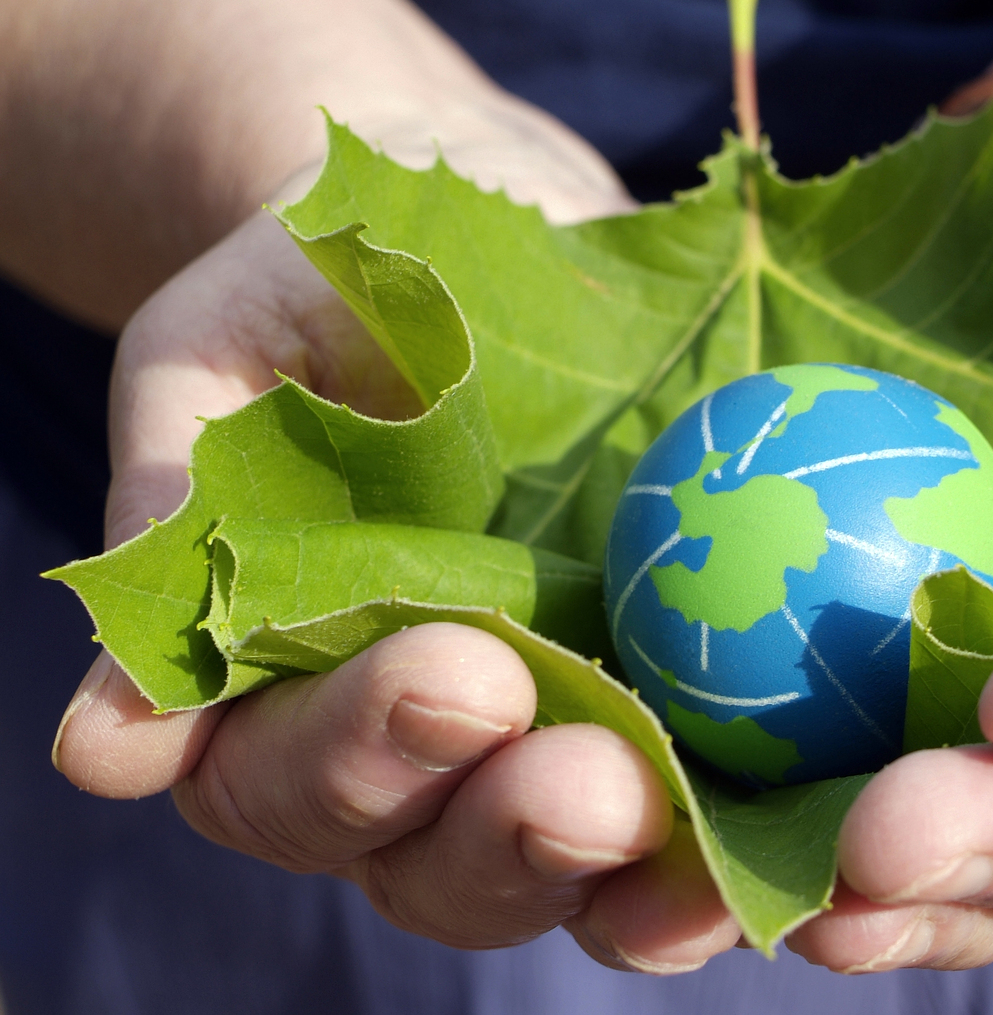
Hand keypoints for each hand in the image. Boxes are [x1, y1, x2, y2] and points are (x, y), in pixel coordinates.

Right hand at [49, 103, 749, 959]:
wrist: (479, 204)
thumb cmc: (321, 274)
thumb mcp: (218, 359)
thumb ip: (175, 523)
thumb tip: (100, 752)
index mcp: (293, 693)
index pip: (296, 783)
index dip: (362, 759)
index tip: (451, 674)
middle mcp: (432, 746)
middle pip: (449, 862)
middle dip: (510, 836)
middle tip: (586, 783)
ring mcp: (568, 726)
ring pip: (589, 863)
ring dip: (641, 869)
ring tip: (694, 824)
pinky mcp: (688, 686)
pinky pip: (726, 792)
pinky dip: (759, 822)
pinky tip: (809, 812)